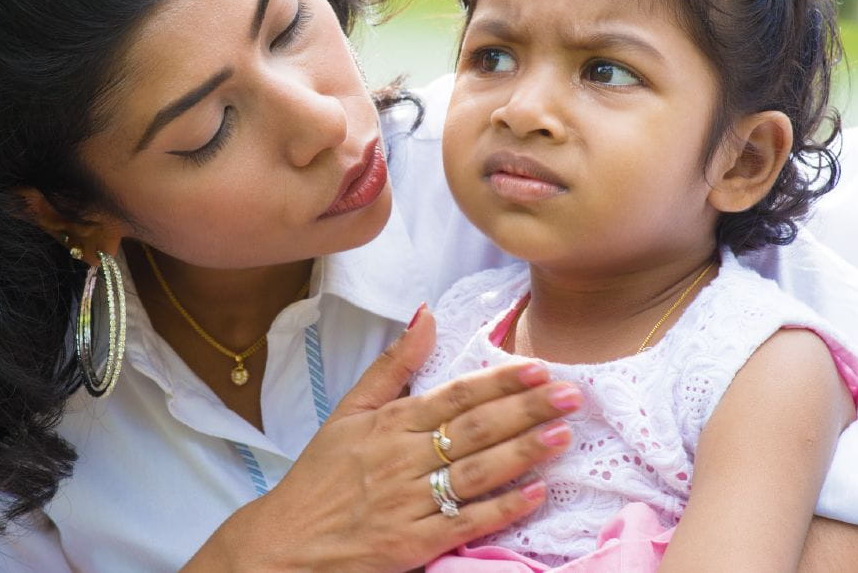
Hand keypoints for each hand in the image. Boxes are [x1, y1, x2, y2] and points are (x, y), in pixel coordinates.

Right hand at [188, 307, 581, 571]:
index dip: (500, 382)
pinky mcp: (413, 544)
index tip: (539, 369)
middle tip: (570, 394)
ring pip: (476, 472)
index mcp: (389, 423)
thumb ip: (392, 365)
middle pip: (474, 429)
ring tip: (563, 434)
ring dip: (523, 452)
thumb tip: (426, 313)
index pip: (455, 396)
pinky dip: (502, 509)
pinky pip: (466, 523)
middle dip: (525, 410)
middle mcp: (402, 458)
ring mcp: (409, 502)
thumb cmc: (322, 475)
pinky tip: (535, 493)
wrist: (286, 542)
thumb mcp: (349, 412)